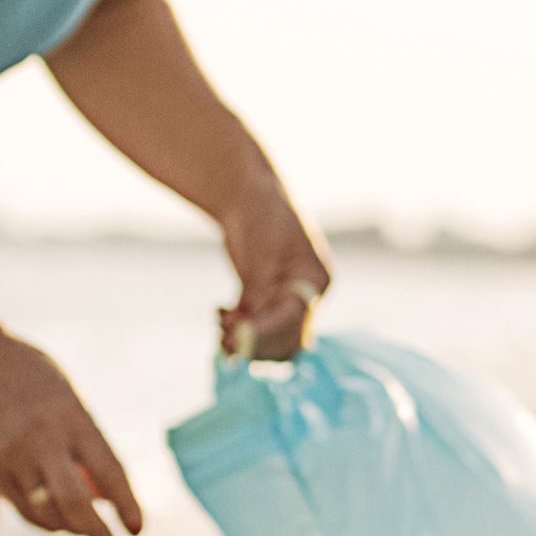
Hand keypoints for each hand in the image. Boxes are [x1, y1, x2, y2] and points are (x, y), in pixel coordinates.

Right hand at [0, 338, 146, 535]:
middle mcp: (42, 439)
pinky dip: (44, 521)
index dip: (127, 505)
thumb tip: (107, 494)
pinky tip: (57, 522)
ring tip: (84, 530)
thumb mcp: (69, 398)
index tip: (137, 530)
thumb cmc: (32, 377)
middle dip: (96, 530)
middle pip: (74, 501)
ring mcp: (13, 456)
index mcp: (72, 417)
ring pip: (45, 511)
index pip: (108, 471)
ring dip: (70, 528)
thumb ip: (87, 441)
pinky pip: (22, 508)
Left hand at [215, 182, 333, 362]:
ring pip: (270, 337)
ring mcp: (286, 297)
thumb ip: (258, 294)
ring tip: (220, 323)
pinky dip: (237, 327)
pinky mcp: (266, 297)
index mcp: (315, 279)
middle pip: (288, 338)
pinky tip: (220, 313)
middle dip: (256, 343)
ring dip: (244, 339)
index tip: (237, 338)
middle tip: (225, 338)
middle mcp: (305, 294)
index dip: (266, 332)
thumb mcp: (261, 256)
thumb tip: (247, 334)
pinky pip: (255, 325)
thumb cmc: (260, 216)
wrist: (246, 192)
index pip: (296, 319)